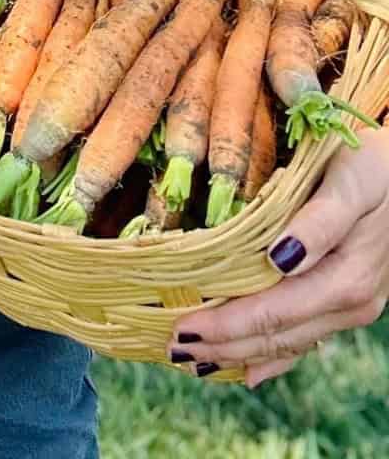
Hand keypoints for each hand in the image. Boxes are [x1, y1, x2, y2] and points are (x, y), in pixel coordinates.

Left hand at [166, 127, 388, 386]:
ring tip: (198, 360)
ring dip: (241, 353)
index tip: (184, 328)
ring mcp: (351, 305)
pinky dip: (273, 356)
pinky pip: (304, 337)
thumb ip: (321, 222)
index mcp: (347, 278)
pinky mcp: (347, 299)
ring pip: (289, 341)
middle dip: (225, 345)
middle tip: (172, 349)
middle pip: (278, 335)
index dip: (228, 324)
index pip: (274, 312)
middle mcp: (351, 302)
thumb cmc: (379, 167)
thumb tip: (281, 258)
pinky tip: (249, 372)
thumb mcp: (354, 181)